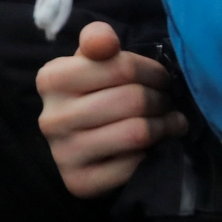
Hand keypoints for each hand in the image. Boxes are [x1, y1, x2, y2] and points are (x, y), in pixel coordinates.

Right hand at [36, 21, 187, 198]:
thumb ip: (97, 39)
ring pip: (137, 132)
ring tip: (170, 122)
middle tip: (167, 101)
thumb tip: (105, 39)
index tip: (161, 78)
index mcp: (51, 79)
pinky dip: (151, 155)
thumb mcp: (89, 62)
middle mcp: (51, 117)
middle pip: (132, 99)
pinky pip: (133, 166)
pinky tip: (155, 147)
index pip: (120, 66)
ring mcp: (63, 153)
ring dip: (164, 126)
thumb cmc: (90, 95)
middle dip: (161, 99)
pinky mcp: (78, 183)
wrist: (76, 146)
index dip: (151, 71)